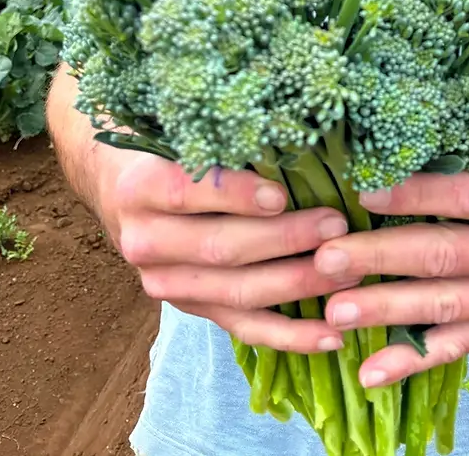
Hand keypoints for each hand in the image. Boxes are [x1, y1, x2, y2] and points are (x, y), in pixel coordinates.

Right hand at [96, 149, 359, 352]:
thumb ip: (222, 140)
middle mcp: (146, 242)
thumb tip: (293, 132)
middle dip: (284, 240)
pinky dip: (290, 336)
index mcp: (140, 189)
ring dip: (297, 284)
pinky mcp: (192, 309)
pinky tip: (330, 336)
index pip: (187, 192)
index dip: (236, 196)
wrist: (120, 189)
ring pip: (237, 292)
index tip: (282, 194)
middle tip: (336, 225)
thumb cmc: (166, 148)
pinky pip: (244, 327)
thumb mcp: (180, 134)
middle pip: (220, 248)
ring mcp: (167, 283)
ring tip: (347, 271)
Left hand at [312, 150, 468, 385]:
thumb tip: (389, 156)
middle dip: (380, 259)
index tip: (361, 194)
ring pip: (446, 306)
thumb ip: (467, 166)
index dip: (412, 195)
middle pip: (446, 256)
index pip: (464, 196)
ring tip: (335, 312)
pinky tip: (371, 370)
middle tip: (325, 260)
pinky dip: (412, 361)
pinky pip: (458, 346)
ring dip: (386, 310)